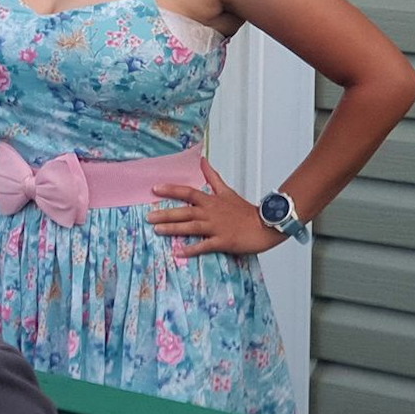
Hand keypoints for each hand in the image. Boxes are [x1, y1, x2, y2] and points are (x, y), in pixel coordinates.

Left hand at [146, 157, 284, 256]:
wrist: (266, 225)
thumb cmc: (245, 211)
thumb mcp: (227, 191)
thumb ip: (212, 177)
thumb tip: (202, 161)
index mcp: (212, 201)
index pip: (188, 192)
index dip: (171, 190)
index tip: (154, 189)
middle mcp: (211, 213)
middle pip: (185, 211)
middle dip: (166, 214)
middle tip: (148, 216)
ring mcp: (217, 227)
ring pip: (191, 227)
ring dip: (173, 228)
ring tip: (157, 231)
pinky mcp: (223, 241)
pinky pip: (204, 246)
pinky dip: (192, 249)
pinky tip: (178, 252)